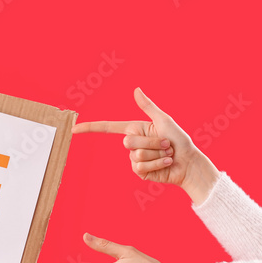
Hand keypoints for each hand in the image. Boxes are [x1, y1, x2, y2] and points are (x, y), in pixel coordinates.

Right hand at [73, 88, 218, 203]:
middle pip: (127, 142)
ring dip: (157, 154)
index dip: (90, 128)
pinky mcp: (140, 173)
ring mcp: (134, 160)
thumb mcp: (163, 120)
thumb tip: (136, 89)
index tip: (73, 129)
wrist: (188, 162)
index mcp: (135, 129)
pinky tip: (166, 163)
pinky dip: (157, 164)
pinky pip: (140, 167)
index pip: (108, 128)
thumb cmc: (180, 140)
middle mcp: (133, 144)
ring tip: (168, 153)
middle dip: (151, 142)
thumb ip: (148, 106)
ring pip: (135, 155)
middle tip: (166, 144)